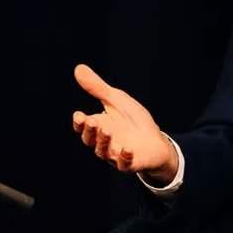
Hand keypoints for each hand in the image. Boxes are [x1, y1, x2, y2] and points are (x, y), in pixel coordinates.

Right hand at [71, 64, 177, 180]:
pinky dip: (124, 157)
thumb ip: (98, 88)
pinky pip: (124, 163)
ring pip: (104, 151)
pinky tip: (127, 149)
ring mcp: (116, 154)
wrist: (154, 140)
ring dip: (104, 141)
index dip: (79, 123)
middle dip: (90, 131)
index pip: (83, 127)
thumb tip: (78, 68)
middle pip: (91, 140)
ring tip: (107, 130)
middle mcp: (103, 142)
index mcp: (98, 127)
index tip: (79, 115)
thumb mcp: (116, 100)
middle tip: (91, 120)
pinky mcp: (131, 163)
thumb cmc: (133, 120)